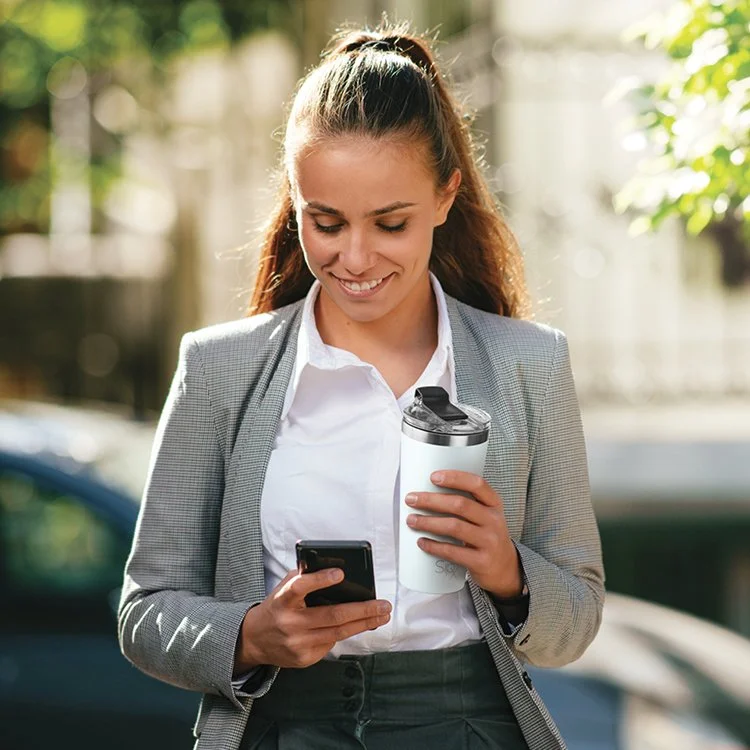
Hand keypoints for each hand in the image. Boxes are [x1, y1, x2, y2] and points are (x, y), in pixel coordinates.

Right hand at [234, 568, 390, 672]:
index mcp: (283, 599)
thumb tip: (337, 571)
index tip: (341, 573)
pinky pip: (331, 643)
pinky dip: (346, 633)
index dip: (320, 580)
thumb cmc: (277, 606)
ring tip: (382, 615)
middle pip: (332, 616)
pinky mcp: (304, 658)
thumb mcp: (284, 587)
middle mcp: (290, 622)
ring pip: (338, 633)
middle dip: (363, 610)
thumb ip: (305, 577)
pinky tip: (359, 625)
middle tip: (384, 604)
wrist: (255, 640)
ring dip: (365, 624)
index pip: (300, 587)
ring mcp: (297, 643)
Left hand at [405, 470, 522, 597]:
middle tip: (411, 499)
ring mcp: (489, 541)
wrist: (505, 568)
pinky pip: (453, 552)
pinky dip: (434, 546)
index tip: (433, 477)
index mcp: (494, 504)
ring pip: (454, 527)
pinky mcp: (481, 561)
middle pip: (460, 505)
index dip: (455, 478)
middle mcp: (494, 520)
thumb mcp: (485, 516)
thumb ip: (466, 504)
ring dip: (428, 522)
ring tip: (412, 520)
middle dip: (431, 500)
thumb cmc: (486, 535)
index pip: (477, 484)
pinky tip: (422, 541)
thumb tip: (427, 493)